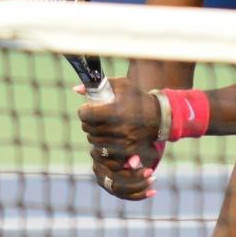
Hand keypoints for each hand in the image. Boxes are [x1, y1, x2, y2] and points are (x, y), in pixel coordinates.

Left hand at [76, 77, 162, 199]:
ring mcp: (123, 141)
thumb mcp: (121, 85)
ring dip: (94, 134)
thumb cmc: (138, 97)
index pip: (86, 115)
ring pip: (94, 141)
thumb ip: (99, 85)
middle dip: (88, 122)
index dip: (83, 111)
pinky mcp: (127, 151)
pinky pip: (106, 152)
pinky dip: (103, 145)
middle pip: (88, 128)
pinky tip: (107, 137)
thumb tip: (75, 89)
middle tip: (93, 117)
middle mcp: (118, 128)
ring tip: (100, 126)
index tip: (87, 108)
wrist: (159, 116)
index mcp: (115, 111)